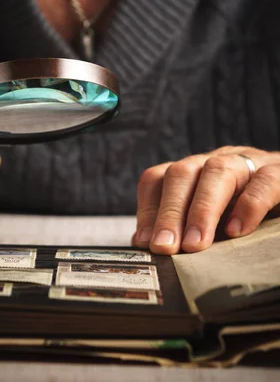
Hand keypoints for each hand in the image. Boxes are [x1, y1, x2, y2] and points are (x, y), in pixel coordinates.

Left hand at [133, 146, 279, 253]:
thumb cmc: (251, 210)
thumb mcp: (216, 219)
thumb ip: (187, 228)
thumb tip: (149, 247)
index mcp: (196, 171)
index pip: (159, 178)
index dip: (148, 209)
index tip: (144, 242)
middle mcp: (217, 161)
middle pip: (182, 173)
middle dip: (169, 212)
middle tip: (164, 248)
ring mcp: (249, 162)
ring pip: (217, 172)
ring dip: (202, 210)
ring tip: (195, 245)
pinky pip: (264, 180)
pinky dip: (248, 206)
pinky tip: (237, 231)